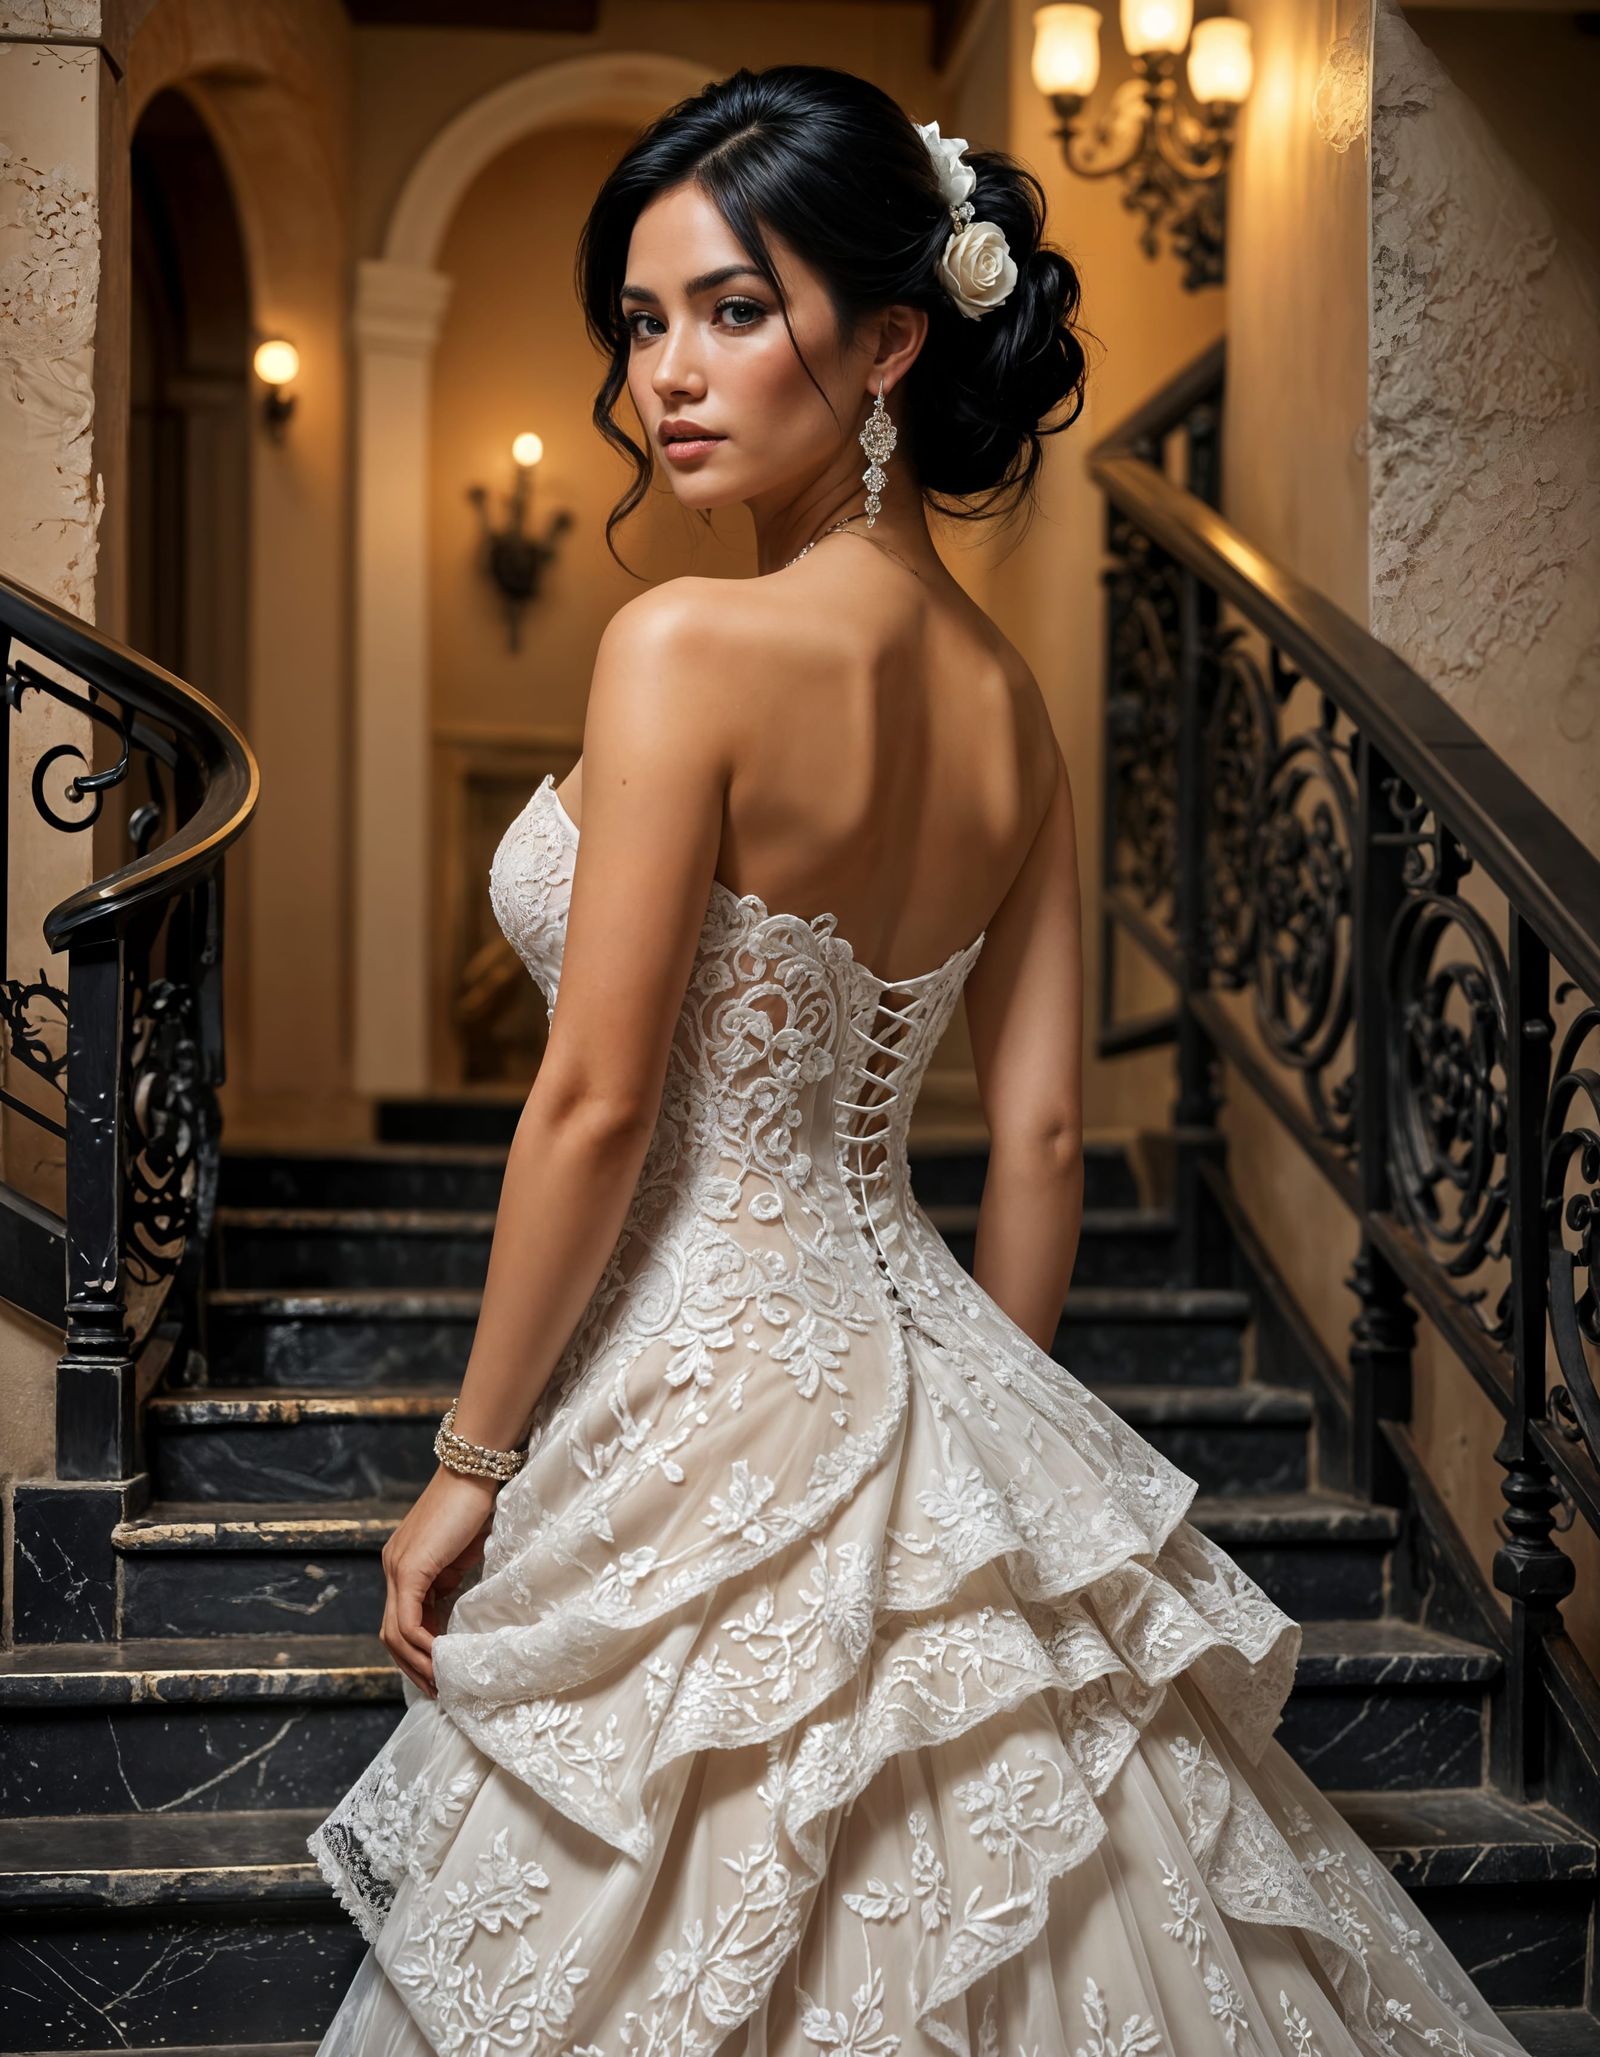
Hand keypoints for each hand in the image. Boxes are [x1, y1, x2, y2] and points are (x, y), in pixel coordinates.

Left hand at [380, 1465, 499, 1695]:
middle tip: (438, 1690)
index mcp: (403, 1564)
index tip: (441, 1674)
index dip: (417, 1652)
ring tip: (441, 1684)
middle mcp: (392, 1567)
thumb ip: (453, 1580)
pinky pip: (407, 1621)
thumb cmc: (477, 1502)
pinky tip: (442, 1660)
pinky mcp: (409, 1568)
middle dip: (412, 1667)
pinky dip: (422, 1645)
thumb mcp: (463, 1553)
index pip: (400, 1620)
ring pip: (394, 1632)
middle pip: (390, 1633)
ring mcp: (396, 1568)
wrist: (474, 1467)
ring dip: (416, 1664)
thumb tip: (460, 1616)